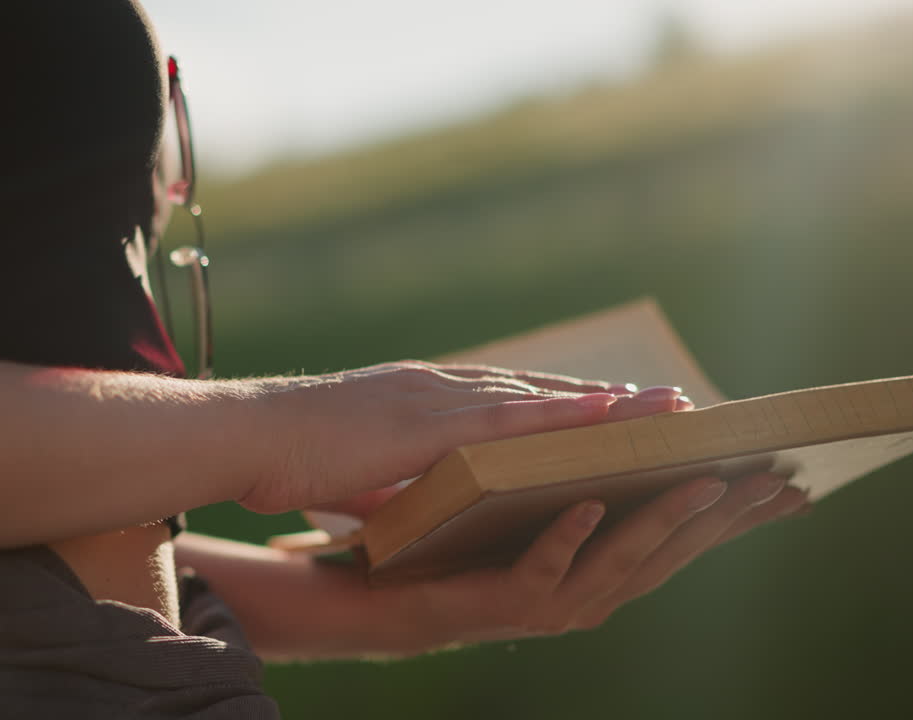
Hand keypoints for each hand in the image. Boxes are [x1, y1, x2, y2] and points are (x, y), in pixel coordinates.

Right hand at [239, 360, 689, 513]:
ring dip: (606, 402)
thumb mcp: (356, 469)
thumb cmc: (288, 453)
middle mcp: (439, 387)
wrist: (246, 435)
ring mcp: (436, 398)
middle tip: (667, 400)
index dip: (566, 402)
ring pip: (538, 398)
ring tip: (664, 406)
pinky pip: (510, 418)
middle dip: (606, 398)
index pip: (509, 397)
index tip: (614, 405)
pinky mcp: (427, 422)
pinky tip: (609, 413)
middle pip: (538, 390)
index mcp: (422, 398)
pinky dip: (563, 414)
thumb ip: (396, 478)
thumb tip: (415, 501)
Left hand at [401, 472, 806, 646]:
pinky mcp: (500, 599)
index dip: (740, 514)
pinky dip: (569, 536)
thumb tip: (636, 420)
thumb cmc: (471, 544)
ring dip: (664, 520)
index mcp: (604, 565)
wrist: (393, 591)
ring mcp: (549, 600)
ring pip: (620, 560)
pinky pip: (541, 566)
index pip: (684, 538)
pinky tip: (589, 504)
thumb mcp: (541, 506)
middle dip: (725, 515)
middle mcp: (589, 591)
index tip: (796, 481)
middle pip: (670, 551)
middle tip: (776, 479)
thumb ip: (589, 476)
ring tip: (704, 482)